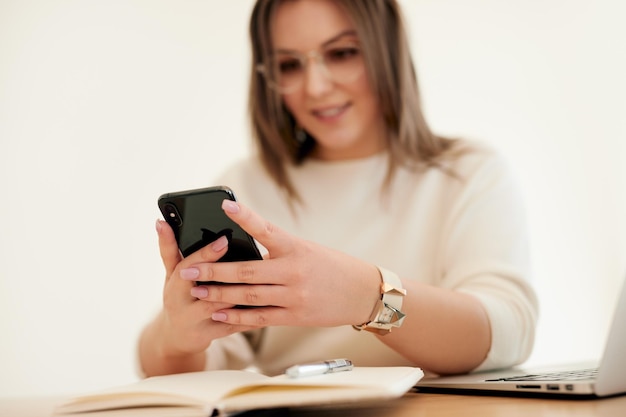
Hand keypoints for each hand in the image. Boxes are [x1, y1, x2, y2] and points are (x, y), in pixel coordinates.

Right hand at [154, 219, 257, 358]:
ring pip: (222, 308)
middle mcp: (181, 304)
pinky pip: (234, 323)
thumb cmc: (178, 295)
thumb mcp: (170, 273)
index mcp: (174, 283)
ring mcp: (196, 322)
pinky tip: (268, 303)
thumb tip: (161, 221)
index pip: (187, 266)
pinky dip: (250, 314)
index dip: (206, 254)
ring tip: (264, 280)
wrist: (176, 336)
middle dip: (226, 276)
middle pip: (206, 289)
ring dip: (241, 295)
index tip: (224, 239)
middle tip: (249, 259)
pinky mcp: (212, 335)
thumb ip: (168, 248)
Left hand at [183, 200, 381, 327]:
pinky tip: (219, 313)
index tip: (224, 206)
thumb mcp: (307, 249)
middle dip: (214, 269)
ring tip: (196, 290)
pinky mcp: (294, 316)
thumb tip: (242, 248)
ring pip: (248, 296)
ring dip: (219, 293)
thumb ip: (277, 249)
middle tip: (189, 268)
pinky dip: (237, 316)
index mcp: (295, 247)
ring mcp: (293, 295)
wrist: (363, 292)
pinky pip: (260, 317)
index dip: (244, 217)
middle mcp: (293, 271)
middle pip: (247, 271)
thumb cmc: (332, 266)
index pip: (266, 228)